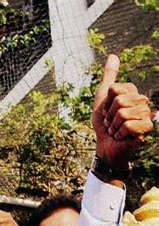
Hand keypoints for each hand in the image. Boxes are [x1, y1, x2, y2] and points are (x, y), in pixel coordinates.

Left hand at [92, 54, 152, 169]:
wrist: (105, 145)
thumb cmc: (104, 124)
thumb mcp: (102, 98)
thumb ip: (109, 78)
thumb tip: (113, 56)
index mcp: (133, 93)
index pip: (115, 89)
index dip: (105, 103)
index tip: (106, 112)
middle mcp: (143, 101)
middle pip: (119, 100)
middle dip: (109, 115)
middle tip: (111, 123)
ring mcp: (146, 114)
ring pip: (123, 113)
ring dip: (113, 125)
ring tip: (116, 130)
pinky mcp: (147, 128)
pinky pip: (128, 125)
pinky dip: (119, 133)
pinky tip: (121, 136)